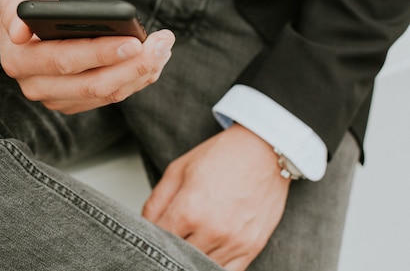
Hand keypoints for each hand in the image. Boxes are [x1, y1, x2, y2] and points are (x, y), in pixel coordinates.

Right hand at [0, 0, 175, 113]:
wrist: (21, 22)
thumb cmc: (23, 3)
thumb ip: (14, 7)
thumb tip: (19, 30)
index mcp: (20, 60)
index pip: (64, 61)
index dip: (100, 54)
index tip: (133, 42)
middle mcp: (36, 86)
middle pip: (92, 85)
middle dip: (132, 67)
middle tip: (161, 45)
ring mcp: (56, 97)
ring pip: (106, 94)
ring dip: (140, 73)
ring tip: (163, 48)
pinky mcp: (74, 101)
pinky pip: (110, 95)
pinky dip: (135, 78)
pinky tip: (153, 59)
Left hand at [142, 124, 290, 270]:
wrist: (264, 151)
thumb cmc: (223, 156)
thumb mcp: (178, 170)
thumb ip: (156, 201)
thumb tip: (145, 224)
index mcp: (190, 211)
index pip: (158, 239)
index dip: (151, 235)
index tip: (152, 230)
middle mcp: (212, 231)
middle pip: (177, 256)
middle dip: (170, 246)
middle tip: (172, 233)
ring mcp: (234, 242)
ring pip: (199, 265)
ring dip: (190, 256)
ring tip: (191, 237)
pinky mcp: (252, 248)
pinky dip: (212, 265)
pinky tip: (207, 252)